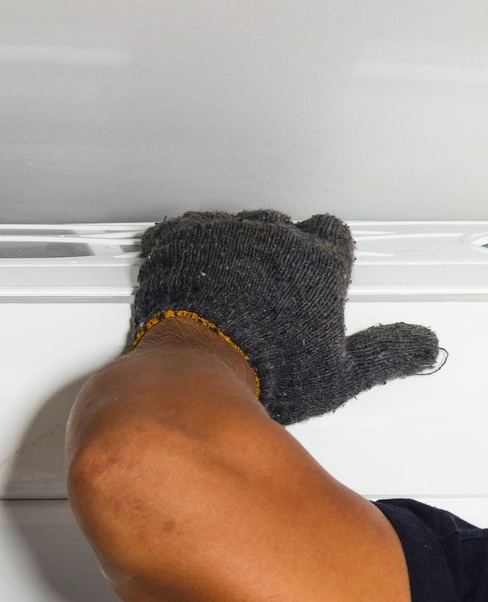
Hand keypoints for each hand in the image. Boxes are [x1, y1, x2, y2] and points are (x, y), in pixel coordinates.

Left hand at [127, 209, 439, 424]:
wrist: (198, 368)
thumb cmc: (268, 373)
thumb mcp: (341, 375)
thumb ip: (384, 353)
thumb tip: (421, 345)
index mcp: (320, 261)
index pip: (330, 234)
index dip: (318, 253)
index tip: (308, 273)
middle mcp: (275, 238)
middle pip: (279, 228)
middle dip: (271, 251)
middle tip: (258, 288)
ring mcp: (225, 235)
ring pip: (231, 227)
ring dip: (226, 247)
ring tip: (216, 283)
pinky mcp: (179, 240)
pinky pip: (181, 230)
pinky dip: (180, 245)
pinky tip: (178, 267)